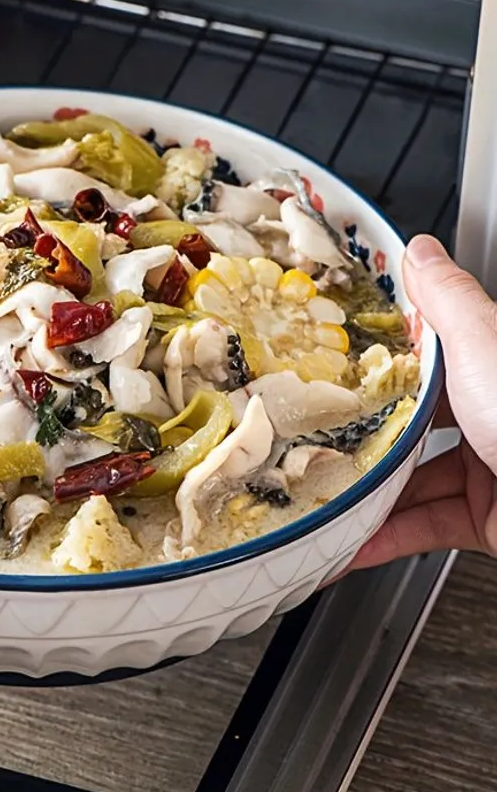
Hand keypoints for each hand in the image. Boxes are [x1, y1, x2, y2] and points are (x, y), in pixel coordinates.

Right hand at [349, 234, 496, 570]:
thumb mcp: (485, 348)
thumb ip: (448, 302)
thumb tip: (420, 251)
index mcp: (490, 369)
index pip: (427, 358)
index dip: (378, 359)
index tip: (332, 362)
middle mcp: (491, 418)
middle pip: (412, 422)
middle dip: (361, 432)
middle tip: (313, 433)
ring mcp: (491, 471)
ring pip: (413, 478)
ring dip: (367, 490)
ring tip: (320, 489)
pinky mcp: (488, 520)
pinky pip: (425, 525)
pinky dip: (385, 535)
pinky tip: (349, 540)